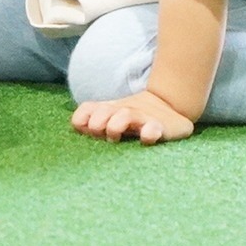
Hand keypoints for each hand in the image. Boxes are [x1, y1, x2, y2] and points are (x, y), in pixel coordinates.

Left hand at [70, 88, 195, 144]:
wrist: (169, 106)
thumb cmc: (132, 118)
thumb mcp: (111, 118)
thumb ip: (91, 122)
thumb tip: (77, 127)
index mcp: (108, 110)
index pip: (86, 111)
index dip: (82, 122)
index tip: (88, 133)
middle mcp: (122, 111)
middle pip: (102, 112)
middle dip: (97, 125)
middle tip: (103, 137)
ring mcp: (141, 118)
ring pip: (124, 115)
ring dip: (115, 126)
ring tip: (116, 138)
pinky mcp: (160, 127)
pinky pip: (153, 129)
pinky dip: (149, 134)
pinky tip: (146, 138)